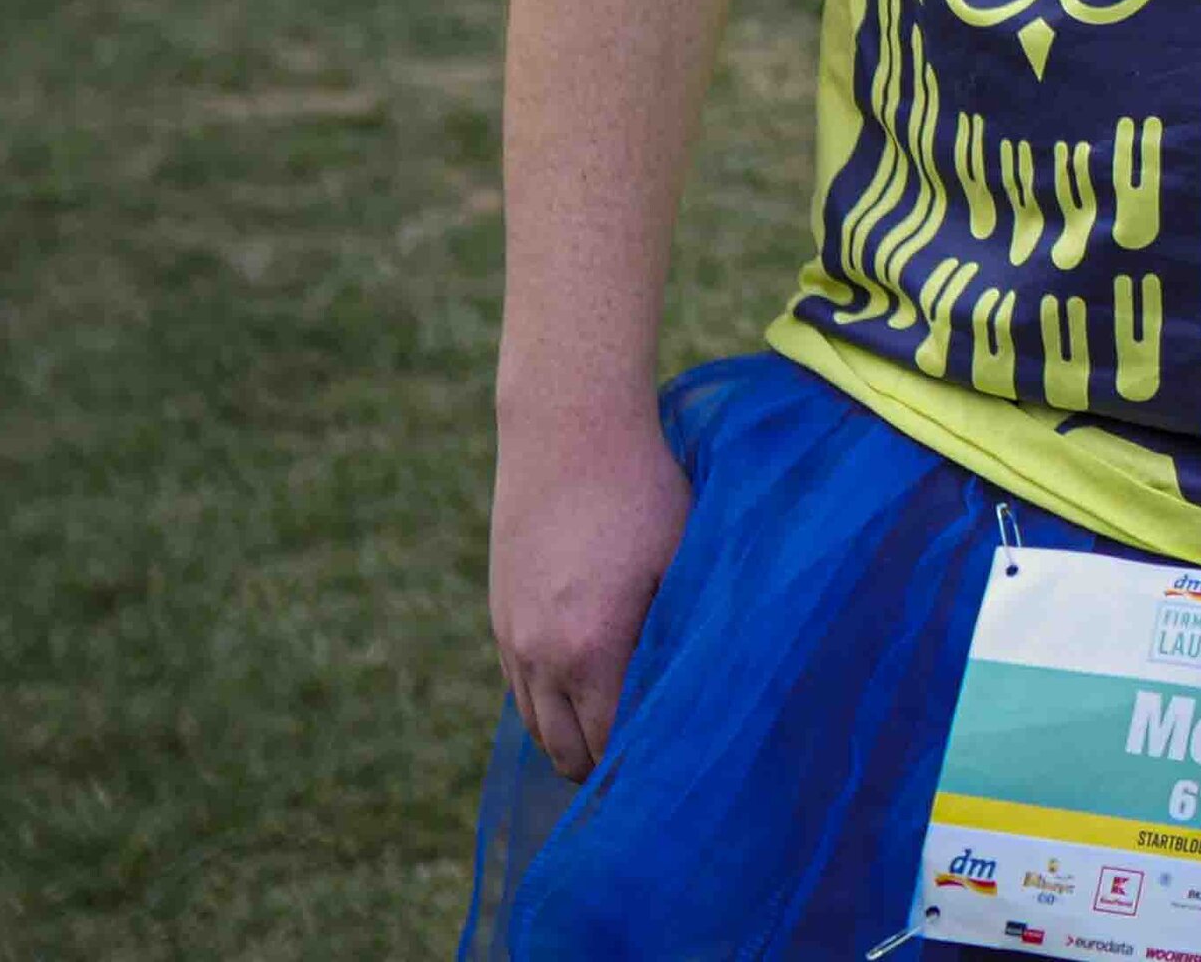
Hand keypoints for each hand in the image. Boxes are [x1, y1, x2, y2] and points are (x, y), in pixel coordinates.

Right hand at [488, 398, 689, 779]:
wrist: (566, 428)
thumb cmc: (644, 490)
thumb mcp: (684, 560)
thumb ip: (684, 633)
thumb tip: (701, 692)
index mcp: (590, 649)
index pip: (611, 745)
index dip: (642, 766)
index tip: (677, 772)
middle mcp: (539, 655)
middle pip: (565, 750)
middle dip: (605, 767)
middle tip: (650, 770)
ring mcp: (510, 636)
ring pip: (535, 725)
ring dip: (572, 739)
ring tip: (619, 742)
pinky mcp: (499, 614)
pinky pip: (519, 688)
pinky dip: (549, 704)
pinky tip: (588, 693)